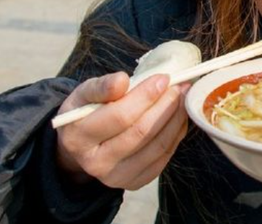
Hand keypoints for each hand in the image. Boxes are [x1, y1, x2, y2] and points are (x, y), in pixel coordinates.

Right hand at [55, 72, 189, 189]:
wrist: (83, 145)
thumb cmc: (86, 113)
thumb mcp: (84, 95)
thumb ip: (101, 87)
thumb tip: (122, 80)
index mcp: (78, 138)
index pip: (120, 116)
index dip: (146, 95)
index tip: (163, 78)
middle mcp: (96, 163)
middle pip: (142, 132)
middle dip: (166, 106)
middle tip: (180, 87)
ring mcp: (116, 177)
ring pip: (157, 146)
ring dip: (176, 119)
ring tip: (183, 98)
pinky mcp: (135, 182)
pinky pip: (164, 157)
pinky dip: (176, 134)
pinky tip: (179, 116)